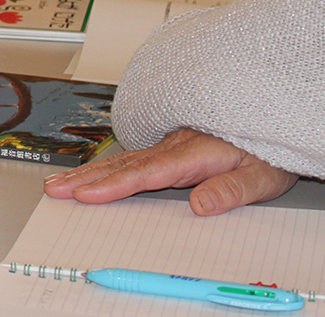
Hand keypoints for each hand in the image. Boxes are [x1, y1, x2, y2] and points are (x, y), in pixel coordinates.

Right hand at [43, 128, 297, 215]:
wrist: (271, 118)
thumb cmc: (268, 151)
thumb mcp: (262, 176)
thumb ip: (231, 190)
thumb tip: (200, 206)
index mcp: (193, 154)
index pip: (146, 173)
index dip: (114, 186)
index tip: (86, 195)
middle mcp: (174, 146)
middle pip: (122, 164)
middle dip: (85, 178)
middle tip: (54, 189)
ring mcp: (168, 144)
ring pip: (121, 159)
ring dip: (87, 172)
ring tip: (58, 183)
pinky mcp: (168, 146)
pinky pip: (129, 158)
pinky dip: (103, 166)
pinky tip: (88, 173)